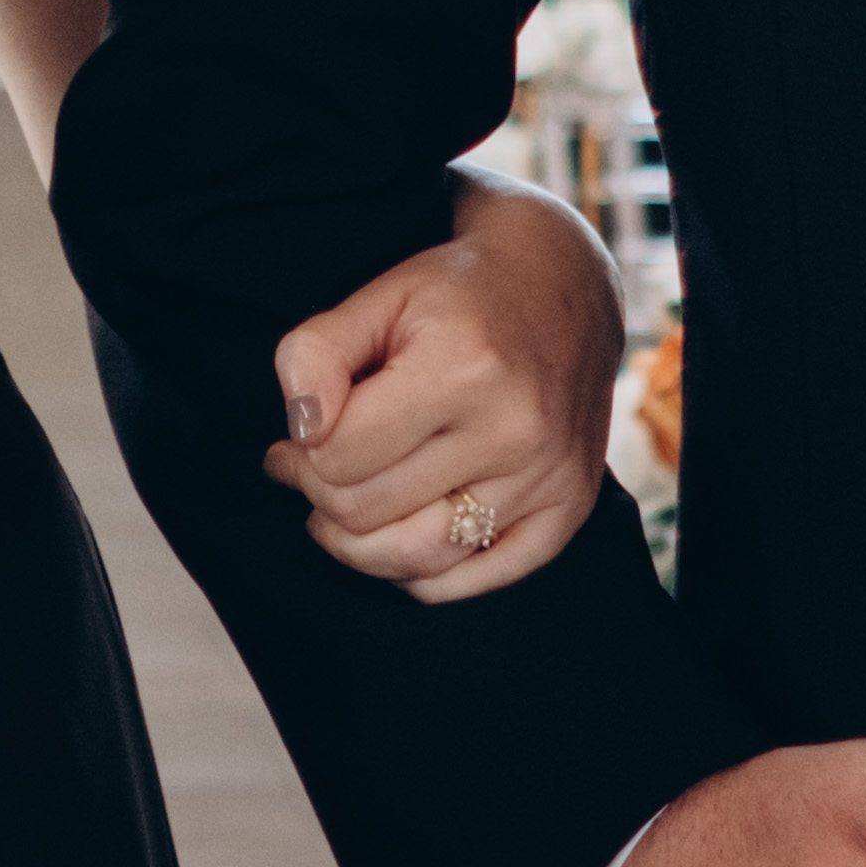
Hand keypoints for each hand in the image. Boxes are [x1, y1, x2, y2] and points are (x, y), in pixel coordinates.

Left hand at [263, 191, 623, 601]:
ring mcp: (548, 477)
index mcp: (463, 370)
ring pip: (416, 559)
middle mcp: (514, 431)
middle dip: (321, 494)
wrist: (561, 287)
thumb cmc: (457, 295)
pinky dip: (421, 573)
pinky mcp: (569, 509)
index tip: (295, 437)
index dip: (297, 452)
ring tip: (343, 507)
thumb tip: (298, 430)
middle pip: (369, 513)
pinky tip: (398, 534)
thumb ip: (315, 353)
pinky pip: (476, 579)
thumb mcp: (377, 298)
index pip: (337, 458)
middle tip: (312, 467)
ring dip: (357, 544)